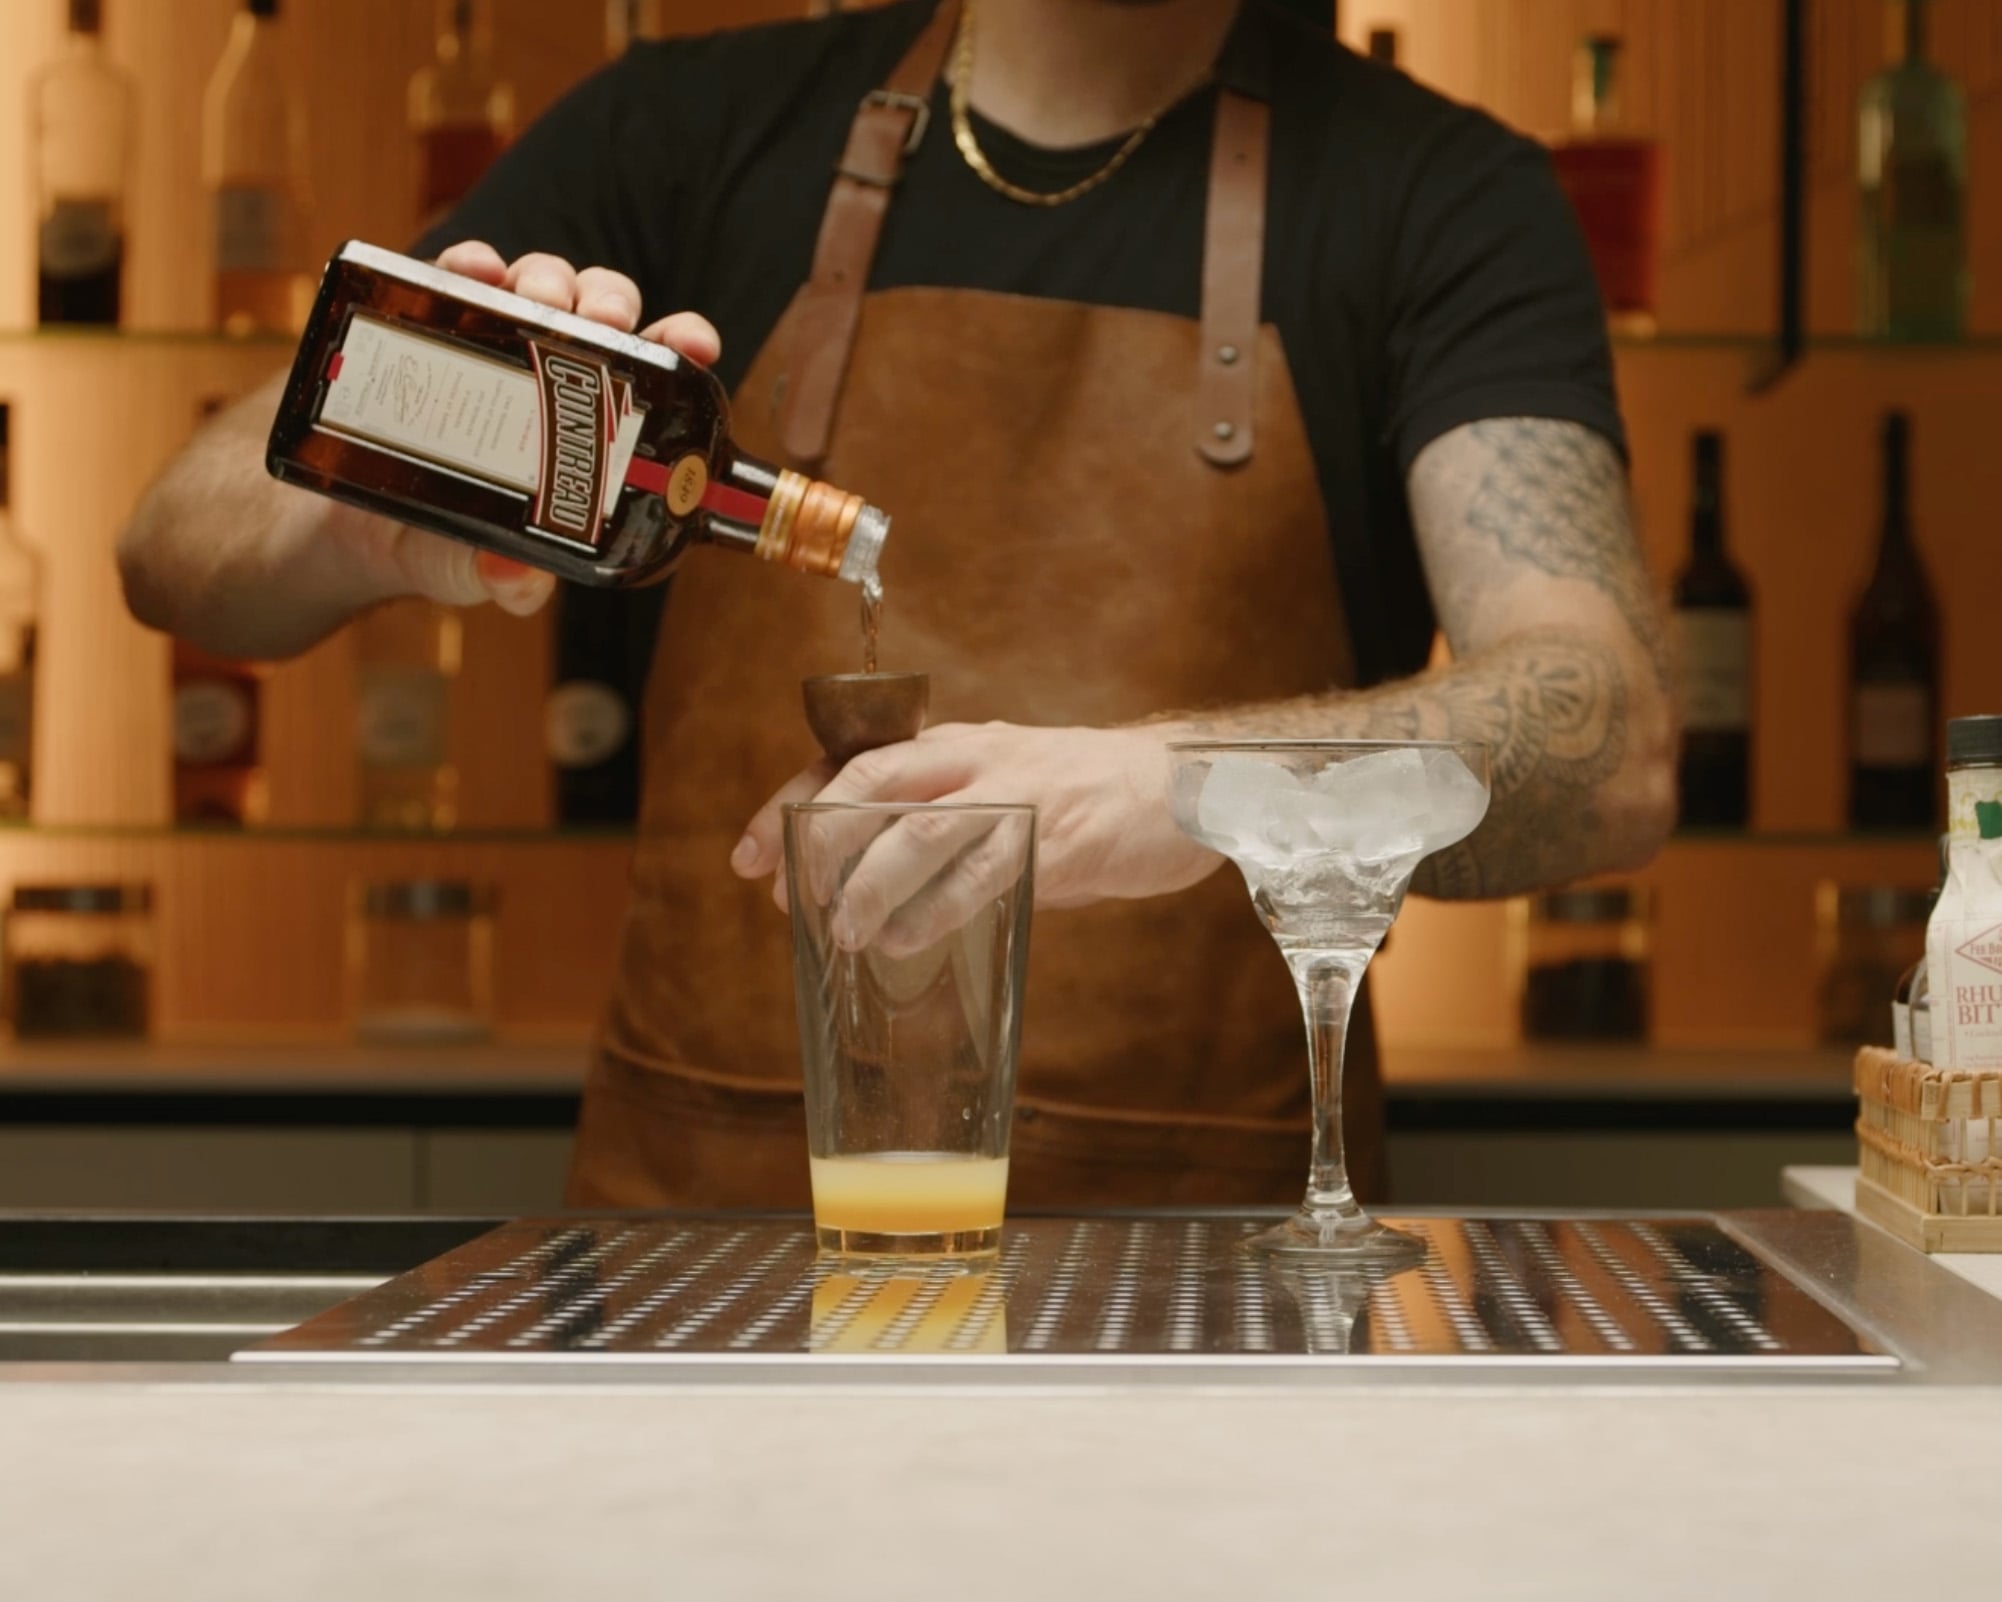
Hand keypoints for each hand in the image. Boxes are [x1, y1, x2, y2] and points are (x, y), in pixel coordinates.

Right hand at [369, 241, 723, 617]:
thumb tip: (514, 578)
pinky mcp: (436, 323)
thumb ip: (511, 582)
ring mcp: (498, 342)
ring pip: (541, 283)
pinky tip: (474, 271)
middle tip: (601, 323)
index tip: (695, 344)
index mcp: (594, 423)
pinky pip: (460, 275)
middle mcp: (556, 372)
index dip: (681, 346)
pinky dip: (471, 264)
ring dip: (548, 280)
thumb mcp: (487, 575)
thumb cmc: (452, 549)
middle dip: (610, 304)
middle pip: (602, 312)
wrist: (363, 532)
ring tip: (538, 302)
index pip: (655, 373)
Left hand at [732, 721, 1223, 953]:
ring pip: (919, 829)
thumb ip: (940, 821)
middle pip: (869, 786)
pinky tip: (903, 938)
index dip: (790, 808)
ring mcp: (1016, 794)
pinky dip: (934, 909)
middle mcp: (975, 757)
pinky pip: (982, 873)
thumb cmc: (1082, 796)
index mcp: (953, 744)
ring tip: (841, 930)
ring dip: (868, 883)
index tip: (747, 858)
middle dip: (815, 843)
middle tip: (787, 898)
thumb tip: (863, 879)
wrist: (1182, 789)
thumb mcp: (998, 788)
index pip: (849, 764)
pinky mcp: (1056, 839)